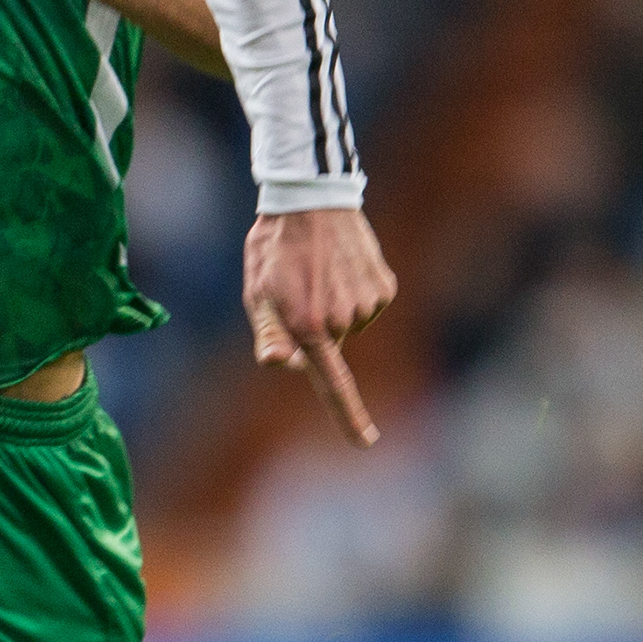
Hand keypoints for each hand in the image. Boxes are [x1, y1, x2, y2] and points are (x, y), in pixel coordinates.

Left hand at [243, 206, 397, 445]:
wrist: (311, 200)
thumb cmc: (274, 250)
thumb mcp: (258, 292)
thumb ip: (269, 333)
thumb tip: (276, 363)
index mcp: (307, 325)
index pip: (331, 381)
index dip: (348, 415)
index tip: (366, 441)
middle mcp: (343, 318)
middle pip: (331, 346)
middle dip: (314, 327)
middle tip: (297, 288)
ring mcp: (367, 303)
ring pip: (350, 324)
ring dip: (334, 306)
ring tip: (318, 271)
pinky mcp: (384, 287)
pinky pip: (368, 305)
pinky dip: (354, 292)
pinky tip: (340, 266)